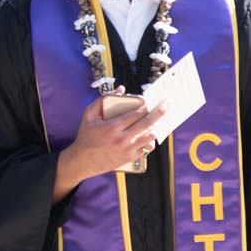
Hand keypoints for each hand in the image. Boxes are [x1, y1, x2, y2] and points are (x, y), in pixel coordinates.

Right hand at [53, 90, 167, 200]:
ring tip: (157, 121)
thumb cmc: (85, 136)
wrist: (82, 161)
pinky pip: (147, 148)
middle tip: (168, 104)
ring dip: (155, 127)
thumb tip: (120, 90)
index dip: (146, 105)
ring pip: (150, 136)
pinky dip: (150, 140)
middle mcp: (122, 138)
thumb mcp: (88, 115)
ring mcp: (128, 149)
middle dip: (160, 112)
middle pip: (147, 123)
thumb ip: (103, 99)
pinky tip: (149, 135)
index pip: (136, 113)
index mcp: (113, 126)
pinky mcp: (130, 158)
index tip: (151, 100)